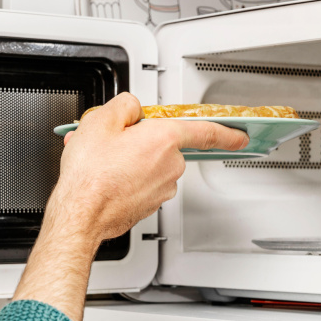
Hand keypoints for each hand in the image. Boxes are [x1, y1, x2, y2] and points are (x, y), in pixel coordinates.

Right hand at [13, 93, 248, 320]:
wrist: (80, 214)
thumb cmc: (90, 174)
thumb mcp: (100, 120)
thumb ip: (125, 106)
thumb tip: (132, 110)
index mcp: (164, 140)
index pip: (205, 132)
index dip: (226, 132)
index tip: (240, 136)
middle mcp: (169, 166)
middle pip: (164, 145)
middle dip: (142, 141)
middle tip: (113, 140)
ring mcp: (161, 189)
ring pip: (150, 165)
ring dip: (130, 160)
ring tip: (101, 161)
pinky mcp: (149, 205)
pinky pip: (142, 183)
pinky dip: (126, 178)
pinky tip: (104, 177)